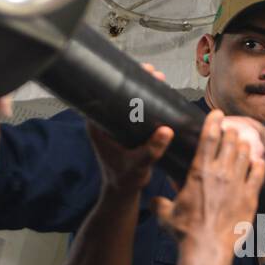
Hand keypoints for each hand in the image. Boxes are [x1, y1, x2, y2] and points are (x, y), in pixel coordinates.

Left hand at [89, 64, 171, 194]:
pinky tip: (157, 95)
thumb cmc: (125, 180)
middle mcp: (103, 123)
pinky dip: (144, 102)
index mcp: (97, 127)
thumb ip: (151, 150)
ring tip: (159, 80)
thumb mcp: (139, 165)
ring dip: (142, 90)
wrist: (123, 192)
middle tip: (154, 73)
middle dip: (136, 81)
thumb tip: (167, 131)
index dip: (120, 81)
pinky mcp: (123, 130)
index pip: (105, 95)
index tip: (138, 72)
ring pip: (126, 100)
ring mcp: (113, 125)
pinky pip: (132, 110)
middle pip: (117, 93)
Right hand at [153, 108, 264, 254]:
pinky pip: (259, 174)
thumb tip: (155, 201)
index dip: (213, 121)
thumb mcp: (166, 215)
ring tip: (243, 143)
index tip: (217, 113)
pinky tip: (258, 162)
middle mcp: (220, 173)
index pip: (208, 137)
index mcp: (199, 172)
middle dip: (231, 132)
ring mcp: (238, 184)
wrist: (207, 249)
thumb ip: (161, 203)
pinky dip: (259, 165)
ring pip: (245, 154)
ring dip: (244, 146)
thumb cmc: (185, 232)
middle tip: (230, 130)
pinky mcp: (251, 198)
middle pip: (230, 141)